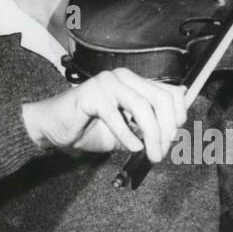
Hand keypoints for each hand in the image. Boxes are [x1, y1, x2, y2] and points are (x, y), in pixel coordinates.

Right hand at [22, 69, 187, 161]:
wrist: (53, 128)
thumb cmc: (89, 128)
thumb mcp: (127, 131)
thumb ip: (147, 128)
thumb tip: (172, 134)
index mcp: (135, 83)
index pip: (171, 92)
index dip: (179, 116)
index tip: (174, 139)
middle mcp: (124, 78)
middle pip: (161, 99)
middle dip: (167, 129)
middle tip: (162, 152)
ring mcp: (108, 83)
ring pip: (143, 107)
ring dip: (151, 135)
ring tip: (150, 154)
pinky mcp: (92, 94)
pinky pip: (117, 116)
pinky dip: (128, 135)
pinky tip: (132, 148)